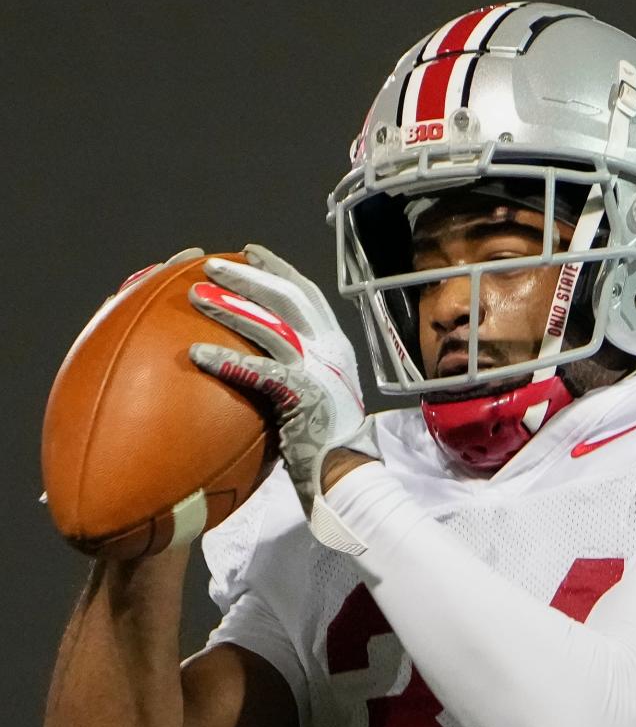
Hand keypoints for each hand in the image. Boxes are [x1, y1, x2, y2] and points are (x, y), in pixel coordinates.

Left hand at [188, 244, 378, 526]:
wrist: (349, 474)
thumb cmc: (328, 442)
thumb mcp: (320, 394)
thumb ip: (299, 370)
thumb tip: (266, 362)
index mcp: (335, 345)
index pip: (307, 294)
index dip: (278, 269)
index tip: (251, 252)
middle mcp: (330, 349)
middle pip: (287, 298)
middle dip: (247, 276)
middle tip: (211, 265)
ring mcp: (319, 370)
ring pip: (271, 325)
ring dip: (230, 306)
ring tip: (195, 295)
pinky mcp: (304, 394)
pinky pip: (259, 370)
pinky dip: (227, 360)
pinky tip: (197, 354)